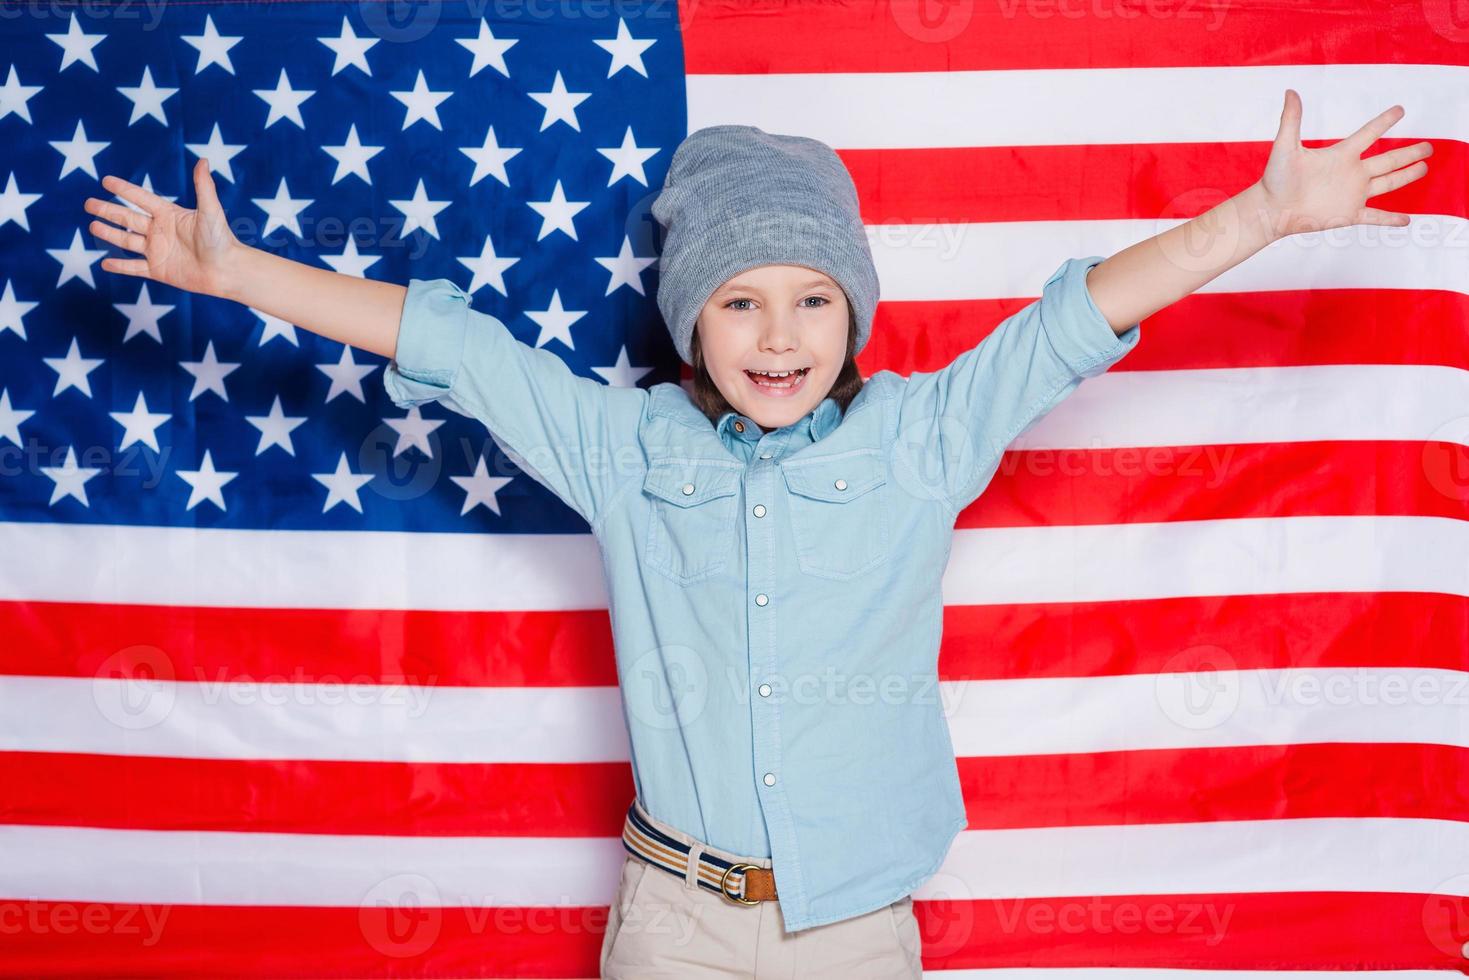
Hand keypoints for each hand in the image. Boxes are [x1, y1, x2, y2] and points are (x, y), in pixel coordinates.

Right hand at [84, 156, 243, 298]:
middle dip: (108, 211)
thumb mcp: (210, 211)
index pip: (141, 199)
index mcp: (170, 215)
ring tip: (91, 226)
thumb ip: (204, 187)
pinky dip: (120, 266)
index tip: (105, 180)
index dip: (124, 190)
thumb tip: (203, 160)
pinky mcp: (159, 270)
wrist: (228, 271)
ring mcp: (158, 251)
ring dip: (109, 234)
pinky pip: (134, 268)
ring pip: (127, 241)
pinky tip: (104, 263)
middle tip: (88, 203)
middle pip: (128, 219)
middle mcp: (161, 231)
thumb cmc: (222, 240)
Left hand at [1257, 89, 1431, 240]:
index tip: (1400, 110)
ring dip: (1407, 176)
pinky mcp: (1348, 215)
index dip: (1385, 121)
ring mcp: (1352, 195)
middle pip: (1388, 160)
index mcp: (1340, 155)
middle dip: (1409, 153)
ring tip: (1424, 168)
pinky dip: (1391, 219)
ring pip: (1388, 184)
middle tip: (1429, 146)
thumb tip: (1290, 91)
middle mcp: (1351, 173)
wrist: (1271, 209)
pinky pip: (1375, 217)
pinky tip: (1406, 220)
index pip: (1369, 134)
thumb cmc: (1275, 179)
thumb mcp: (1285, 146)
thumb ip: (1291, 119)